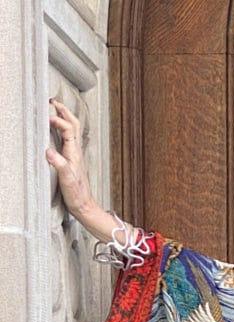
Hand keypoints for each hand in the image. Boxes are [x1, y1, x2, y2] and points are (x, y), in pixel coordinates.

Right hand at [46, 99, 113, 239]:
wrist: (85, 206)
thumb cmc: (77, 195)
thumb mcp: (67, 180)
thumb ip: (59, 164)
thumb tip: (48, 151)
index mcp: (75, 153)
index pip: (68, 129)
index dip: (59, 120)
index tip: (47, 117)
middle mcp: (76, 151)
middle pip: (73, 125)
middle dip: (64, 111)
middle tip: (53, 101)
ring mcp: (75, 155)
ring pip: (72, 130)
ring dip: (64, 117)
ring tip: (55, 109)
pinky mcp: (73, 160)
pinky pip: (69, 138)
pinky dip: (63, 128)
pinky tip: (57, 130)